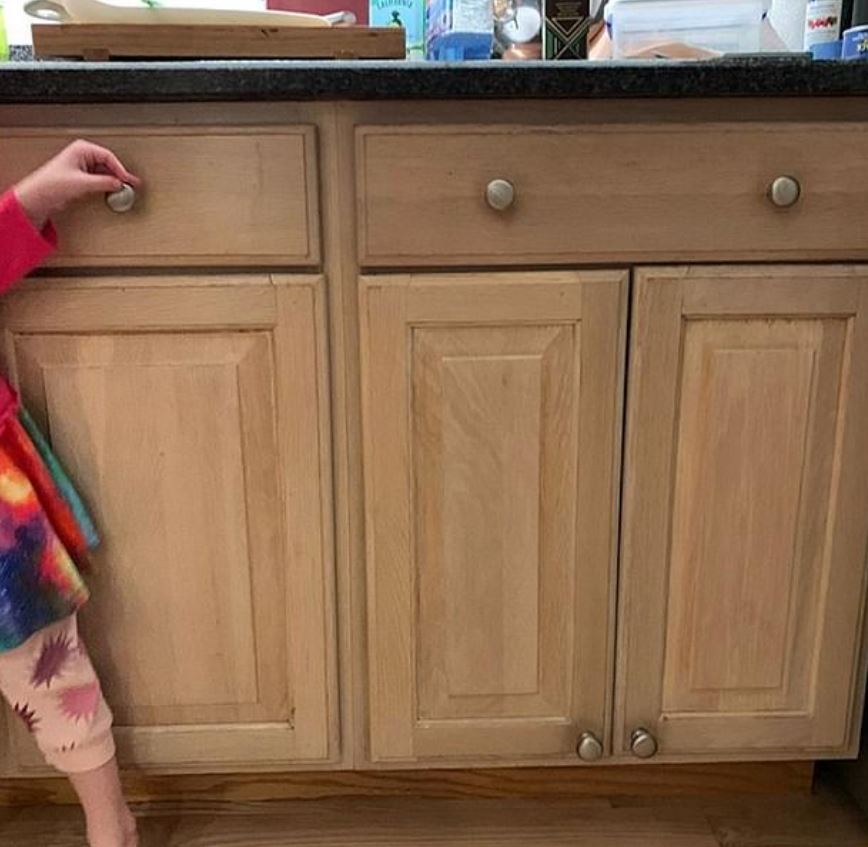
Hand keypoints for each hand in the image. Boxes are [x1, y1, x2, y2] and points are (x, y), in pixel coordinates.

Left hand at [14, 140, 140, 229]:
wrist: (38, 196)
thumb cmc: (51, 184)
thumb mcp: (82, 183)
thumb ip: (104, 183)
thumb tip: (119, 184)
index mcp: (82, 149)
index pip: (108, 156)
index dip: (120, 169)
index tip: (128, 180)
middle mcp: (82, 155)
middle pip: (108, 164)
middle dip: (120, 174)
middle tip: (132, 183)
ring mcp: (82, 166)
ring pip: (105, 172)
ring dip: (114, 180)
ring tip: (125, 189)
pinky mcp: (81, 177)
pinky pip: (100, 179)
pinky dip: (107, 185)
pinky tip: (113, 191)